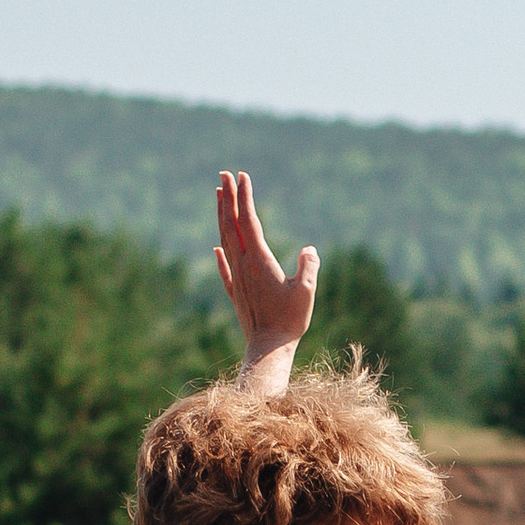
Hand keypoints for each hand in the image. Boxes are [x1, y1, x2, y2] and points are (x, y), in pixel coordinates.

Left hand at [213, 171, 317, 362]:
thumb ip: (308, 267)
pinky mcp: (235, 294)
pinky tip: (216, 248)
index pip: (249, 221)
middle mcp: (243, 265)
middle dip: (229, 198)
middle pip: (232, 225)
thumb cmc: (289, 321)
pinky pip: (224, 270)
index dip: (245, 197)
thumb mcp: (306, 292)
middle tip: (224, 175)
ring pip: (225, 241)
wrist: (268, 349)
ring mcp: (236, 279)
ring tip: (220, 199)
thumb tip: (308, 249)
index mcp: (259, 260)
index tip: (242, 176)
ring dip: (222, 218)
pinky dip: (220, 256)